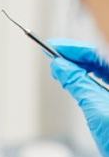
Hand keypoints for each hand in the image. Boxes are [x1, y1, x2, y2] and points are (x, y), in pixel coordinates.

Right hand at [49, 39, 108, 156]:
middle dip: (76, 58)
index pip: (99, 53)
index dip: (75, 49)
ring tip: (60, 70)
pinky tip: (74, 82)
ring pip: (103, 71)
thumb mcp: (97, 110)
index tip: (54, 47)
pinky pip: (105, 83)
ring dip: (81, 69)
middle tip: (52, 58)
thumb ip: (77, 84)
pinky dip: (89, 81)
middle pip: (101, 60)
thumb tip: (59, 66)